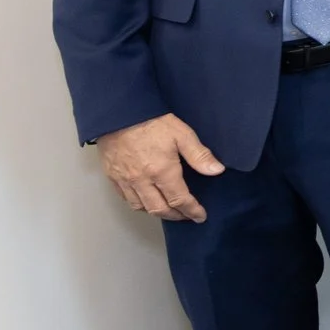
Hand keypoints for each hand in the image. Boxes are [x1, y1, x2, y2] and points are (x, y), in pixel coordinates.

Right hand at [97, 113, 225, 222]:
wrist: (118, 113)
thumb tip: (217, 171)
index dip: (192, 211)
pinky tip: (145, 200)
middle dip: (176, 216)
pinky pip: (125, 198)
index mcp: (162, 171)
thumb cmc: (152, 122)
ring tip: (168, 210)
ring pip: (140, 207)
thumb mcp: (182, 135)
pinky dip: (138, 204)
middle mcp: (142, 180)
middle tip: (186, 215)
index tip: (200, 216)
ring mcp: (124, 180)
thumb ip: (200, 156)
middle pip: (159, 209)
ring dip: (156, 212)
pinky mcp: (112, 176)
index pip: (179, 200)